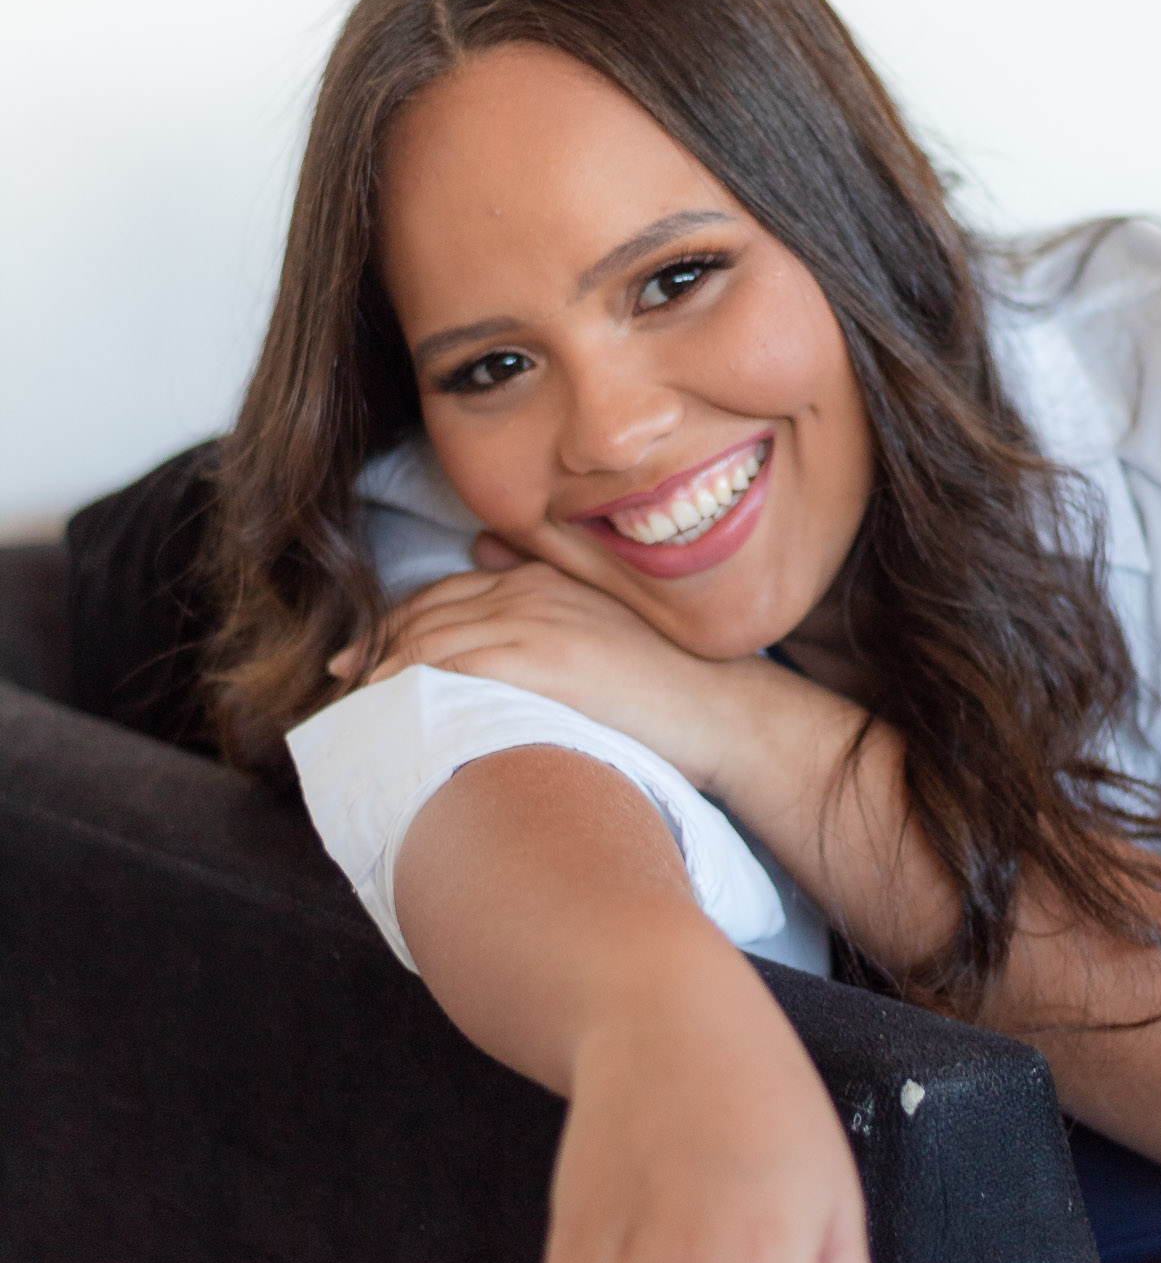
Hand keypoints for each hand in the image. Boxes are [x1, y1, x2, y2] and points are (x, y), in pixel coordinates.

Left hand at [330, 540, 737, 789]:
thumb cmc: (666, 686)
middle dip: (374, 646)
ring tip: (352, 706)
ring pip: (430, 635)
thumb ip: (542, 585)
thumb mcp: (600, 625)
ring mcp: (536, 620)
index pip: (446, 593)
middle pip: (426, 611)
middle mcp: (532, 588)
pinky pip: (451, 662)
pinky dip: (410, 683)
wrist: (721, 713)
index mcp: (542, 579)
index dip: (395, 625)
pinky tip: (387, 707)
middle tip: (338, 683)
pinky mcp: (541, 658)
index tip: (358, 659)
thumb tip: (482, 550)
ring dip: (381, 670)